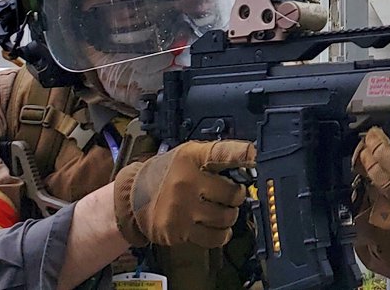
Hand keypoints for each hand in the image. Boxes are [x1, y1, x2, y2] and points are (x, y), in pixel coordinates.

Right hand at [114, 140, 254, 248]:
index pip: (221, 152)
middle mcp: (187, 181)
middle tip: (231, 194)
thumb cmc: (167, 173)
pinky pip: (214, 237)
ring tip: (221, 210)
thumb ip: (215, 157)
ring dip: (230, 215)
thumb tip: (251, 161)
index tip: (256, 154)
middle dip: (236, 196)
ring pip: (227, 217)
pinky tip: (217, 226)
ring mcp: (183, 208)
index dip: (242, 153)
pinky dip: (222, 233)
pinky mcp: (179, 230)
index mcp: (191, 157)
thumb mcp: (187, 155)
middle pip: (233, 194)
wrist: (133, 197)